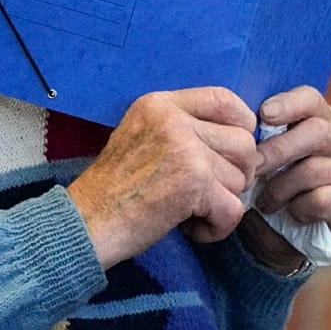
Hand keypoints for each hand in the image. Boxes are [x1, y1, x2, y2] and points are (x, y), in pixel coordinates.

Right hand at [68, 87, 257, 268]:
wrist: (87, 222)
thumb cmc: (114, 189)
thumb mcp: (142, 137)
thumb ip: (184, 130)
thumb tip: (242, 141)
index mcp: (160, 104)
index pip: (225, 99)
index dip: (241, 127)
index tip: (231, 154)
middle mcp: (174, 119)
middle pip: (243, 142)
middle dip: (235, 174)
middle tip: (208, 193)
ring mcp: (185, 148)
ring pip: (240, 178)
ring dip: (222, 203)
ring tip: (189, 212)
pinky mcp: (194, 182)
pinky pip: (233, 209)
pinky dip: (217, 228)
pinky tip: (192, 229)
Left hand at [252, 85, 330, 235]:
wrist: (293, 232)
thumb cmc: (275, 182)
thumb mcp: (266, 156)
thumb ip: (258, 139)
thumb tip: (235, 128)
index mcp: (319, 119)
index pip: (311, 99)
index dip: (289, 104)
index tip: (264, 114)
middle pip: (316, 132)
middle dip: (277, 151)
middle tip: (253, 168)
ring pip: (313, 170)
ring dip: (280, 189)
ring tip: (264, 202)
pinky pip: (322, 200)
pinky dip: (299, 208)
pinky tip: (292, 213)